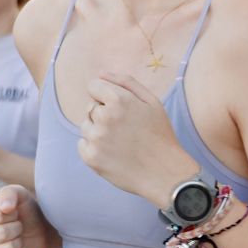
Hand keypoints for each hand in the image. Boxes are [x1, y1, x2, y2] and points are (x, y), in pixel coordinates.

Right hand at [0, 185, 54, 247]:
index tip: (14, 212)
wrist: (38, 232)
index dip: (12, 214)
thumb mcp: (20, 194)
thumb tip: (4, 207)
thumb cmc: (24, 210)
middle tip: (17, 226)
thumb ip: (10, 193)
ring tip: (17, 237)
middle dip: (16, 229)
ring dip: (19, 243)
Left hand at [80, 72, 198, 207]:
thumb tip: (101, 73)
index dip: (105, 95)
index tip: (118, 107)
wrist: (164, 173)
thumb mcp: (151, 101)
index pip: (93, 86)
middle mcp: (104, 117)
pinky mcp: (91, 158)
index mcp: (118, 100)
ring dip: (98, 130)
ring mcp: (96, 139)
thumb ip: (125, 82)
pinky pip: (82, 144)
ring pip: (86, 125)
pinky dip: (93, 148)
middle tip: (124, 128)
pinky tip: (113, 153)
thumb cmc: (160, 135)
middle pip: (90, 106)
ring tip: (120, 142)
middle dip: (103, 113)